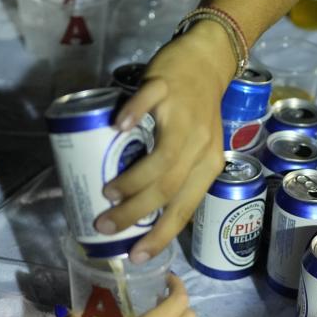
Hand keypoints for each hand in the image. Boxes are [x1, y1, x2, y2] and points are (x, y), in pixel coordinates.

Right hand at [98, 22, 235, 263]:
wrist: (208, 61)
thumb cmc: (198, 112)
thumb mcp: (198, 148)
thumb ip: (178, 172)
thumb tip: (139, 206)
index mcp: (208, 165)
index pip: (186, 208)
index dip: (162, 235)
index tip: (137, 255)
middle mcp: (200, 145)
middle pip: (169, 190)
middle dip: (135, 214)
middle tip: (107, 225)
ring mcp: (184, 116)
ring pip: (162, 159)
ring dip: (132, 181)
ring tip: (108, 193)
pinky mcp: (166, 87)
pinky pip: (147, 104)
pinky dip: (131, 117)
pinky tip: (115, 130)